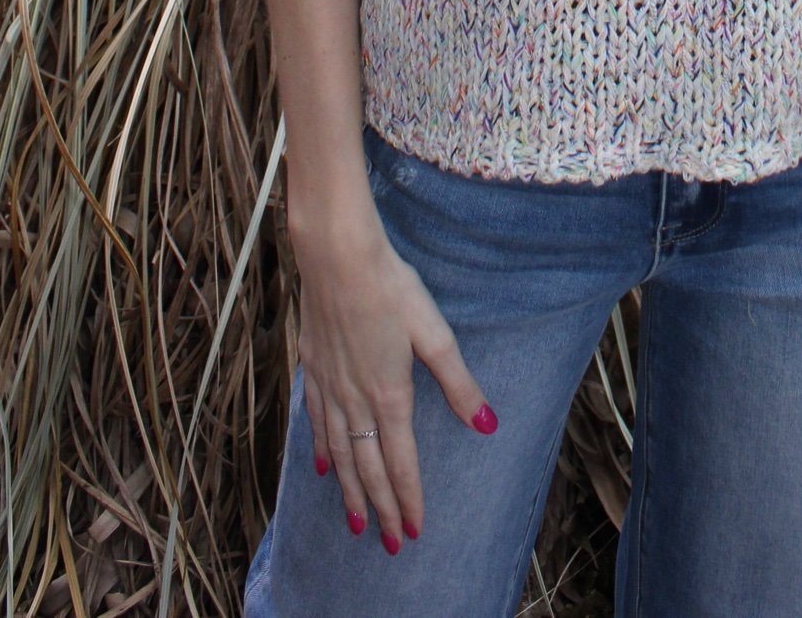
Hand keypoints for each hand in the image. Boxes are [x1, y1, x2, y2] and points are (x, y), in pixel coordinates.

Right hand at [293, 204, 494, 549]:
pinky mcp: (313, 369)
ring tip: (356, 523)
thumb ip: (459, 384)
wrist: (337, 256)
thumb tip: (488, 425)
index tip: (414, 531)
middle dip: (381, 508)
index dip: (408, 498)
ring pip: (339, 453)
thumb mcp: (434, 333)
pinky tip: (322, 467)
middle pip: (368, 467)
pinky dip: (321, 451)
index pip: (400, 461)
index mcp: (390, 393)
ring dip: (350, 491)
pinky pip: (316, 423)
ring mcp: (330, 386)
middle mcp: (356, 399)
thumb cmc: (391, 287)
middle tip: (387, 545)